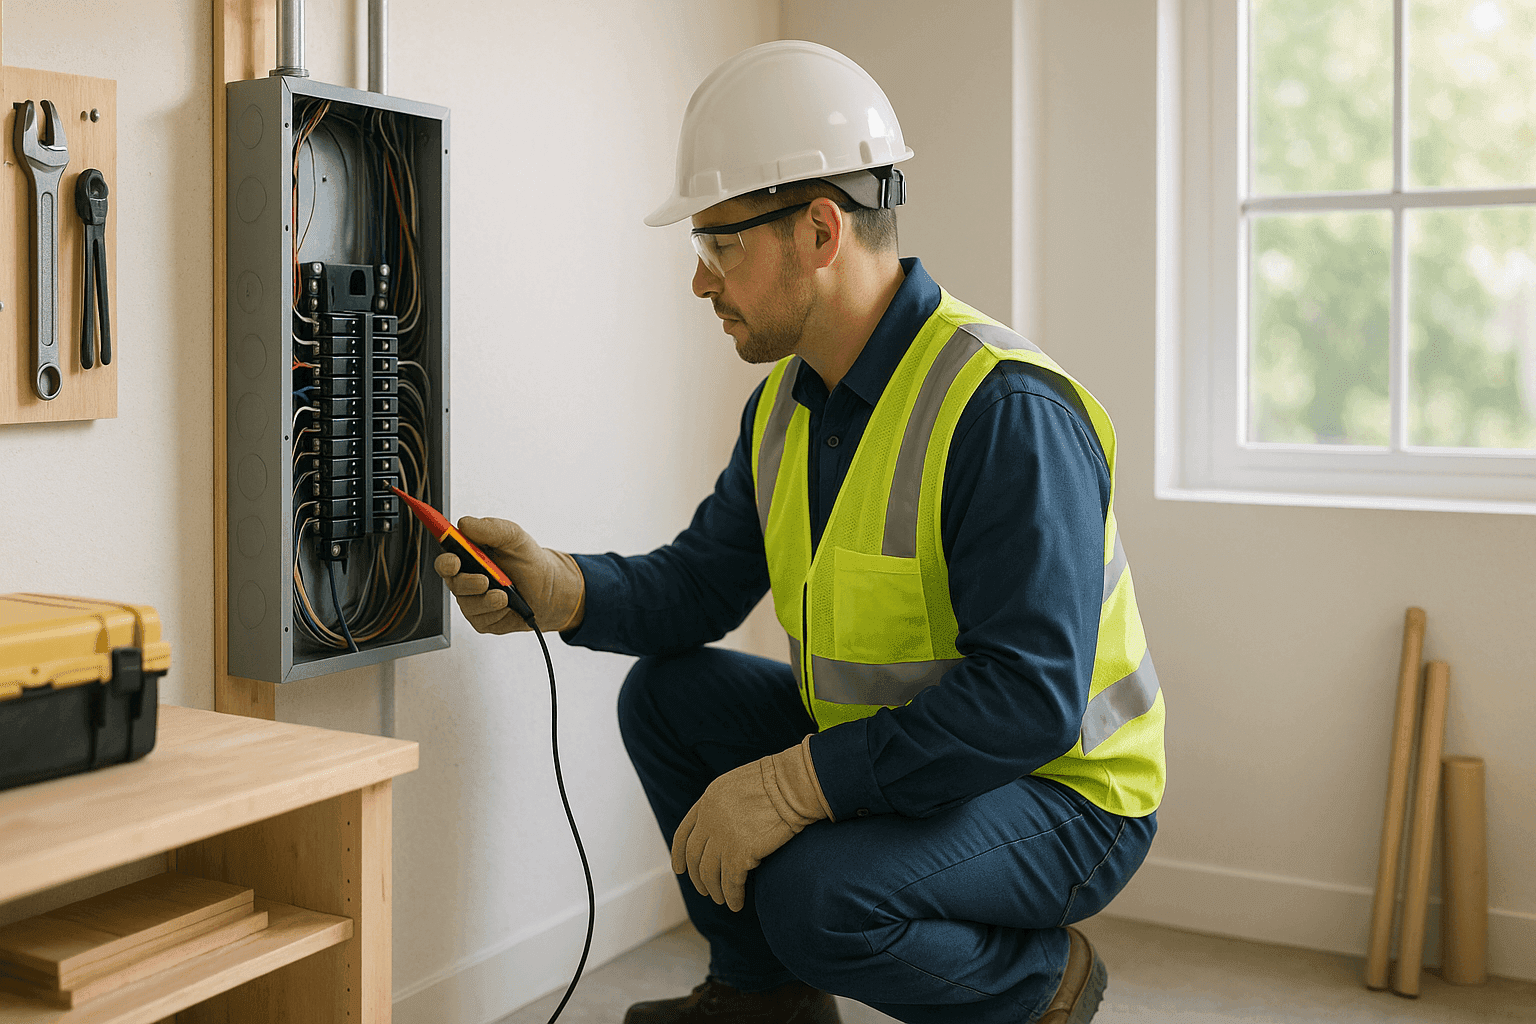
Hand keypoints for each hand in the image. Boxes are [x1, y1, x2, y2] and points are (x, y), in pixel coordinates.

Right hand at [433, 516, 584, 633]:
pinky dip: (496, 611)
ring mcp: (471, 599)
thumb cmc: (528, 561)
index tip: (453, 559)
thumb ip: (491, 528)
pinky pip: (480, 618)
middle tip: (484, 580)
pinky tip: (508, 605)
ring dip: (487, 599)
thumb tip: (464, 524)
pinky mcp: (481, 619)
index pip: (446, 553)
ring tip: (505, 594)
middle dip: (466, 581)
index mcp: (469, 554)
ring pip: (466, 602)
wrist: (549, 589)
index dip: (444, 556)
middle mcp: (466, 576)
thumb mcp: (515, 537)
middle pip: (451, 580)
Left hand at [671, 737, 832, 911]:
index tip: (680, 869)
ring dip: (715, 890)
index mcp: (707, 800)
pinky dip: (733, 897)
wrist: (793, 784)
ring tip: (722, 900)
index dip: (679, 854)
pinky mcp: (740, 853)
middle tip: (704, 890)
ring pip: (710, 873)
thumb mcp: (738, 785)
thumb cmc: (777, 780)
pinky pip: (731, 883)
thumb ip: (723, 805)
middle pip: (694, 857)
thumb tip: (722, 827)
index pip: (684, 833)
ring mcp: (723, 837)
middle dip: (698, 877)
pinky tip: (737, 904)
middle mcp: (709, 819)